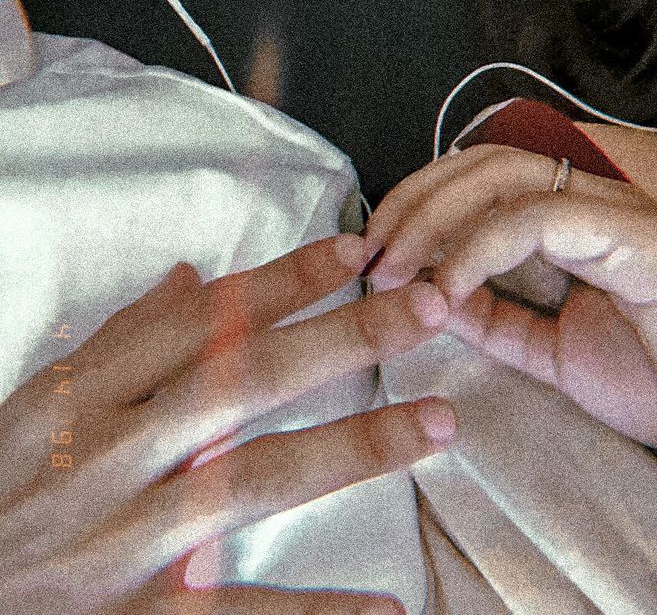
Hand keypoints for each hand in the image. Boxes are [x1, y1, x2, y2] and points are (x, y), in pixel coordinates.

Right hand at [0, 235, 455, 614]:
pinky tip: (389, 609)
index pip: (202, 322)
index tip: (354, 252)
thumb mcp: (40, 402)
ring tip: (437, 423)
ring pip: (257, 478)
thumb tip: (190, 279)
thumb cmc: (2, 489)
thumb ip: (121, 340)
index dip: (283, 282)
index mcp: (88, 395)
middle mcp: (113, 457)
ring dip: (356, 447)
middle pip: (245, 381)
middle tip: (426, 309)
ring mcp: (128, 541)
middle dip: (342, 339)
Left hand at [365, 145, 656, 465]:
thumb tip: (432, 296)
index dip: (419, 203)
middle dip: (413, 201)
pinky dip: (480, 248)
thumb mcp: (554, 352)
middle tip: (369, 253)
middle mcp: (596, 204)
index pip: (483, 178)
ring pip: (505, 178)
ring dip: (434, 219)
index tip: (373, 252)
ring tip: (393, 270)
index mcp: (576, 222)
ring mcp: (620, 214)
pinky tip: (448, 289)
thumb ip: (498, 320)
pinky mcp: (639, 239)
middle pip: (483, 165)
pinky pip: (540, 221)